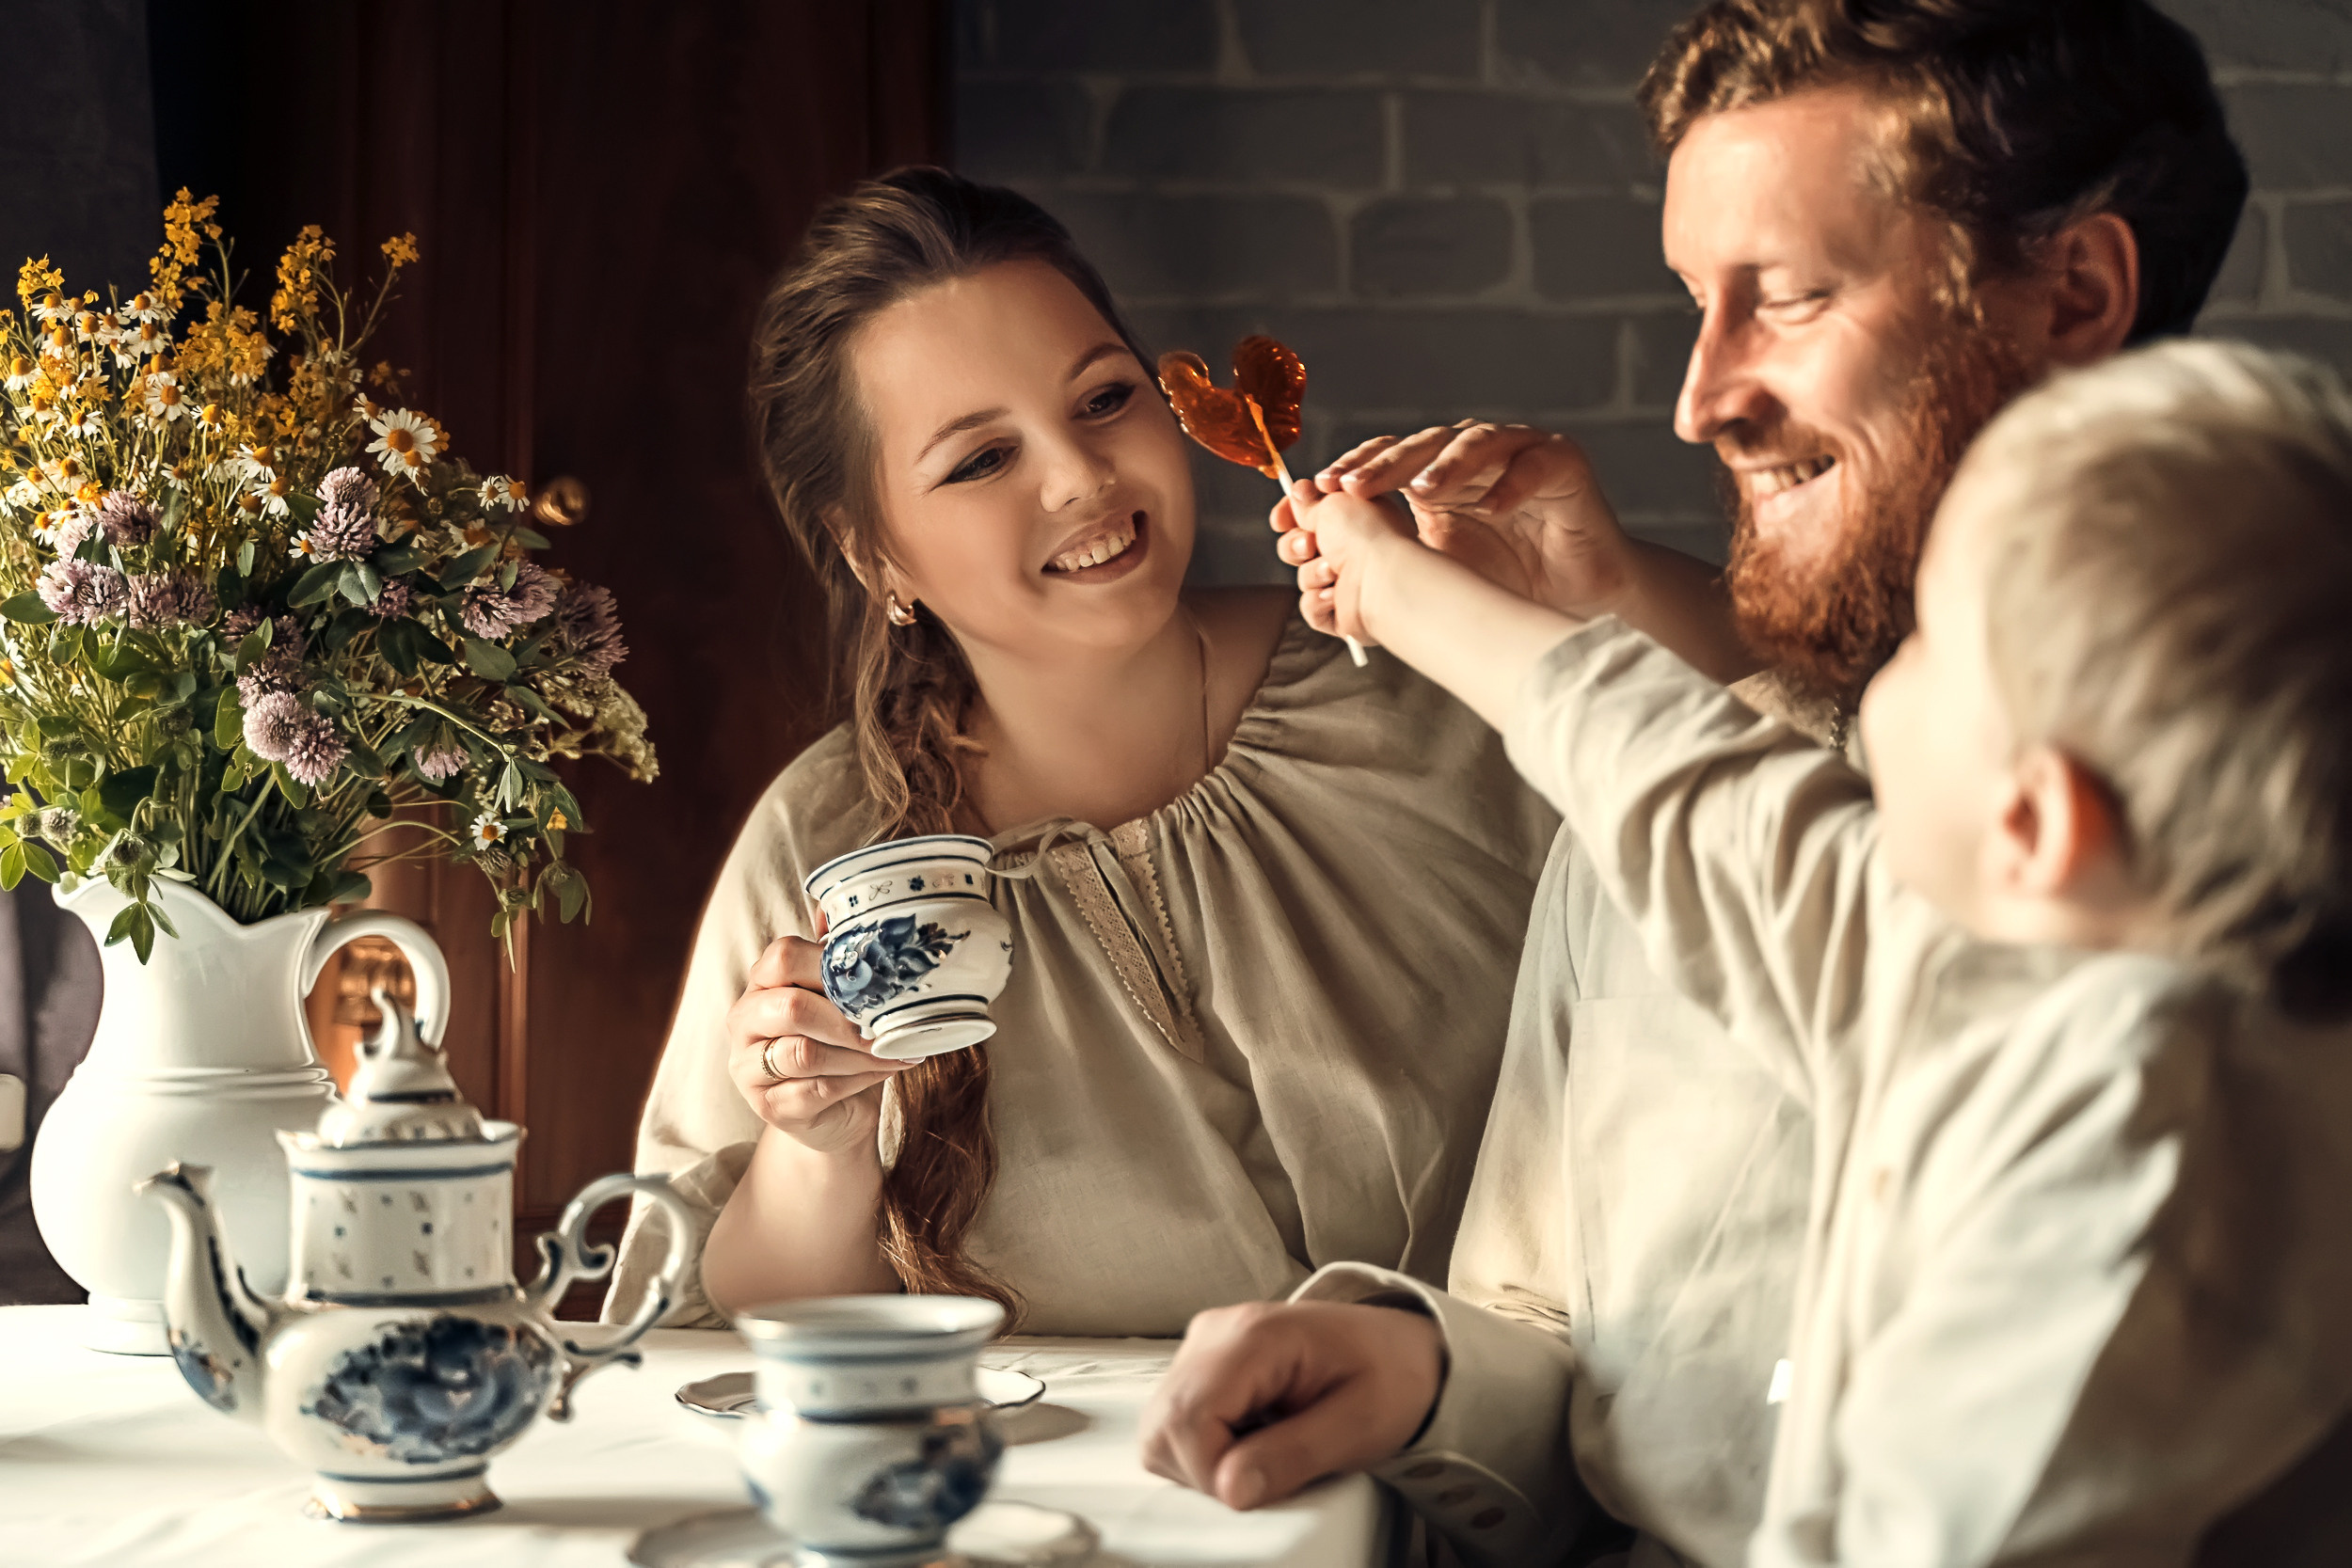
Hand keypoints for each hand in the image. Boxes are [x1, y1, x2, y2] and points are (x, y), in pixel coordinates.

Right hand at [725, 930, 913, 1157]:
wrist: (835, 1112)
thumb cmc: (840, 1045)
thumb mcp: (839, 997)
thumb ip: (836, 956)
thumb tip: (841, 909)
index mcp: (761, 983)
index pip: (784, 957)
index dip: (834, 967)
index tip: (880, 980)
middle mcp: (744, 1021)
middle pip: (792, 1007)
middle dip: (849, 1019)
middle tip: (890, 1025)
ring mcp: (748, 1067)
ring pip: (806, 1053)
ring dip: (860, 1054)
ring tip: (896, 1051)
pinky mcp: (767, 1106)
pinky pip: (816, 1090)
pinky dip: (859, 1080)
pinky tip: (886, 1071)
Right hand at [1140, 1300, 1443, 1510]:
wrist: (1401, 1348)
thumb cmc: (1389, 1377)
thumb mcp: (1359, 1425)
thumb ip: (1294, 1456)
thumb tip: (1229, 1491)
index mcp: (1256, 1336)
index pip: (1189, 1416)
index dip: (1211, 1472)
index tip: (1256, 1490)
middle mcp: (1217, 1332)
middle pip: (1164, 1422)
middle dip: (1204, 1471)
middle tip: (1264, 1474)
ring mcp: (1206, 1344)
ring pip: (1161, 1425)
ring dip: (1203, 1461)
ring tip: (1263, 1454)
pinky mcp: (1204, 1363)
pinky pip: (1176, 1420)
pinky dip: (1206, 1448)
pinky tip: (1252, 1440)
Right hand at [1275, 480, 1412, 643]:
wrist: (1382, 578)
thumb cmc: (1366, 536)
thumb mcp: (1332, 502)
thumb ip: (1308, 500)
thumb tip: (1297, 494)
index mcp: (1353, 518)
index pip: (1311, 515)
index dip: (1290, 516)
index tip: (1280, 519)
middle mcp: (1351, 549)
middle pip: (1299, 547)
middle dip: (1295, 546)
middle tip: (1309, 545)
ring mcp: (1348, 581)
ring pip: (1304, 576)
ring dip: (1312, 572)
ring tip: (1332, 570)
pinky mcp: (1343, 612)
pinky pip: (1311, 606)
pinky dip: (1318, 601)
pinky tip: (1334, 595)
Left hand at [1282, 422, 1635, 619]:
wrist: (1573, 599)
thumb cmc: (1504, 582)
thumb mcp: (1432, 571)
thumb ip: (1384, 556)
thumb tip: (1310, 563)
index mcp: (1434, 476)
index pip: (1385, 459)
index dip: (1349, 471)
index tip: (1312, 495)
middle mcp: (1471, 456)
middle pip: (1422, 445)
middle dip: (1383, 465)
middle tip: (1350, 488)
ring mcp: (1517, 453)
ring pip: (1476, 442)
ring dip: (1447, 465)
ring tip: (1420, 491)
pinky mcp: (1563, 462)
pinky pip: (1536, 464)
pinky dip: (1514, 482)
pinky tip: (1494, 506)